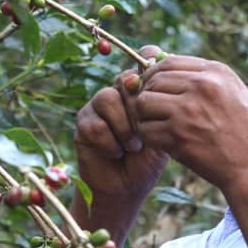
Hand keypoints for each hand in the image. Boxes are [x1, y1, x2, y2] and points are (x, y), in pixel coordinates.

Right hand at [74, 46, 168, 202]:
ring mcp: (99, 106)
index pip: (143, 59)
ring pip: (108, 98)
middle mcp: (119, 93)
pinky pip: (96, 124)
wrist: (126, 188)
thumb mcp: (163, 132)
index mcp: (141, 91)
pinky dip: (110, 143)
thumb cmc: (148, 161)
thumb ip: (161, 108)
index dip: (148, 61)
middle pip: (125, 79)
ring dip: (124, 127)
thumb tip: (162, 81)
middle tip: (144, 132)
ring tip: (132, 147)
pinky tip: (116, 154)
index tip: (156, 76)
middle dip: (137, 107)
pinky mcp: (84, 123)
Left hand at [133, 55, 247, 195]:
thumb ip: (209, 79)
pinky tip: (162, 141)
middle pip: (153, 80)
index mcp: (216, 72)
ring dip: (145, 115)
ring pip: (143, 103)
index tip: (154, 87)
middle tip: (153, 110)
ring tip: (157, 125)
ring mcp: (187, 111)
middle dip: (148, 94)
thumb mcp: (237, 93)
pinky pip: (146, 129)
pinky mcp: (178, 137)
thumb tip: (173, 69)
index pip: (168, 62)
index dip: (155, 74)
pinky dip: (149, 136)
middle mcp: (201, 86)